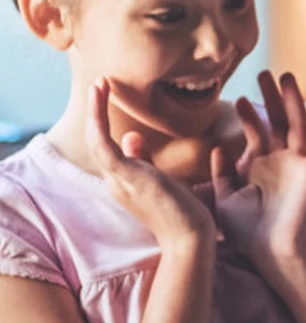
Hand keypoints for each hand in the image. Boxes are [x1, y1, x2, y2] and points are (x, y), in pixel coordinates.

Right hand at [85, 79, 214, 247]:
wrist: (192, 239)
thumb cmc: (186, 216)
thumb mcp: (166, 182)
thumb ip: (146, 161)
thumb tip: (131, 136)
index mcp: (127, 183)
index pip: (110, 150)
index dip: (108, 125)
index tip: (113, 101)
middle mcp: (117, 182)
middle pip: (99, 142)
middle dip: (97, 112)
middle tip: (101, 84)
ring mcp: (119, 180)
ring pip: (96, 140)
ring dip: (95, 110)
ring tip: (100, 84)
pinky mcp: (126, 176)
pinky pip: (103, 144)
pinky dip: (98, 119)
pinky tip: (100, 95)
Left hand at [211, 72, 305, 272]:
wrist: (271, 251)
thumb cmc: (247, 233)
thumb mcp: (224, 199)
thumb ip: (220, 173)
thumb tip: (217, 148)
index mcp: (260, 167)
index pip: (258, 133)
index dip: (250, 115)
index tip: (237, 98)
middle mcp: (281, 162)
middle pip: (279, 121)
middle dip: (272, 97)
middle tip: (264, 73)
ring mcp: (299, 165)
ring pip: (299, 125)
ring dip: (293, 101)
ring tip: (285, 76)